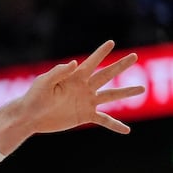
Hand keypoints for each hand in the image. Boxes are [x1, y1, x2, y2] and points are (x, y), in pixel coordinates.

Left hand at [16, 40, 144, 135]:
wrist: (30, 116)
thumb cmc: (33, 97)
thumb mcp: (43, 82)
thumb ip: (58, 72)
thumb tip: (73, 63)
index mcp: (74, 77)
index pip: (91, 62)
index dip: (101, 52)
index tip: (111, 42)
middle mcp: (84, 87)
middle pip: (106, 74)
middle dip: (120, 66)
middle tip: (134, 56)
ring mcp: (86, 101)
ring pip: (111, 96)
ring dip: (126, 93)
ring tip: (142, 89)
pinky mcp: (85, 115)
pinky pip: (104, 120)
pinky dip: (115, 125)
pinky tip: (127, 131)